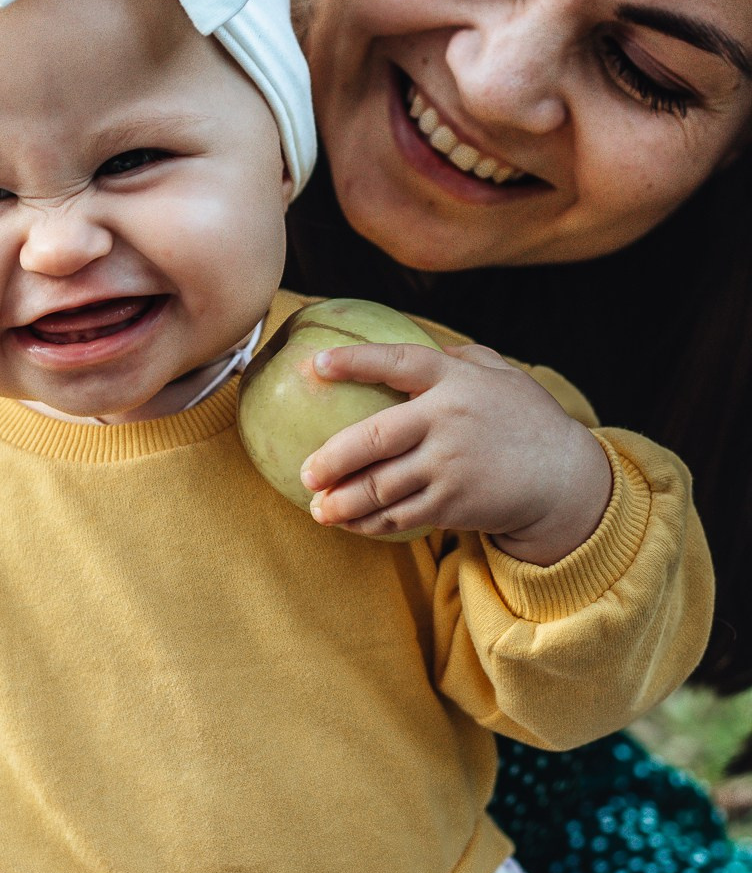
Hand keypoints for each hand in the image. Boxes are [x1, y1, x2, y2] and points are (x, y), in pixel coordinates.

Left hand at [299, 341, 612, 566]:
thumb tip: (423, 349)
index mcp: (456, 380)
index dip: (355, 361)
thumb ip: (461, 358)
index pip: (397, 363)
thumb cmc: (526, 420)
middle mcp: (448, 420)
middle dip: (332, 459)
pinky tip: (352, 523)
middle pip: (373, 439)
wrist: (565, 478)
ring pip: (381, 486)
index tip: (318, 365)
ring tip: (319, 508)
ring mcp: (450, 465)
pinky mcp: (454, 503)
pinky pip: (400, 515)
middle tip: (307, 473)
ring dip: (343, 502)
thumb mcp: (501, 374)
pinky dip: (371, 522)